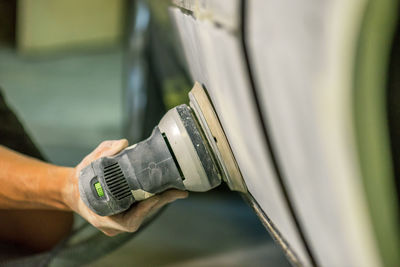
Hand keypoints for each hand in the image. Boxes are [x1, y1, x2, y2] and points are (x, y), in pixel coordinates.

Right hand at [63, 139, 187, 235]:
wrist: (74, 190)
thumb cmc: (82, 179)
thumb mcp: (89, 162)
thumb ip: (104, 152)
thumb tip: (123, 143)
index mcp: (101, 216)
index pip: (128, 221)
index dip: (144, 210)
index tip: (155, 197)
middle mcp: (113, 223)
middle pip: (142, 216)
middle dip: (160, 203)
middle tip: (177, 191)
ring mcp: (119, 222)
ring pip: (144, 214)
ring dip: (160, 202)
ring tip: (176, 190)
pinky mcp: (126, 215)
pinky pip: (142, 210)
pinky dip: (154, 200)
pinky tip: (166, 190)